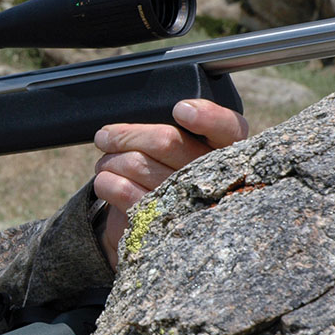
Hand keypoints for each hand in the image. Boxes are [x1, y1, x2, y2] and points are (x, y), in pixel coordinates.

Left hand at [92, 99, 248, 212]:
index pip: (229, 128)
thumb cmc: (166, 169)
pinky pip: (124, 190)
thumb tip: (126, 126)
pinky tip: (106, 180)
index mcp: (226, 150)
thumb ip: (170, 128)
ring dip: (110, 159)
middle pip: (165, 140)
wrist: (155, 220)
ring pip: (137, 164)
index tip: (180, 110)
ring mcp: (190, 205)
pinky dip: (105, 180)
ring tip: (107, 162)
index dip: (207, 117)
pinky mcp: (162, 223)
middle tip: (105, 137)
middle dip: (125, 135)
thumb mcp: (178, 146)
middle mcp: (216, 178)